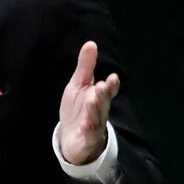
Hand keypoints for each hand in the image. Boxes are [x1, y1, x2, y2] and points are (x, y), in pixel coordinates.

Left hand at [58, 41, 118, 164]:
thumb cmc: (77, 109)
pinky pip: (88, 135)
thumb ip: (85, 67)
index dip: (111, 85)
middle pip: (103, 103)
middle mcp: (99, 112)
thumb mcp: (78, 86)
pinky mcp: (86, 140)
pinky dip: (88, 130)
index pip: (108, 91)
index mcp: (98, 98)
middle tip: (101, 85)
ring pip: (97, 118)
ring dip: (95, 110)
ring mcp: (93, 127)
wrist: (71, 138)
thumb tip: (91, 43)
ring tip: (92, 100)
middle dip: (103, 94)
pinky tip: (86, 124)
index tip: (112, 77)